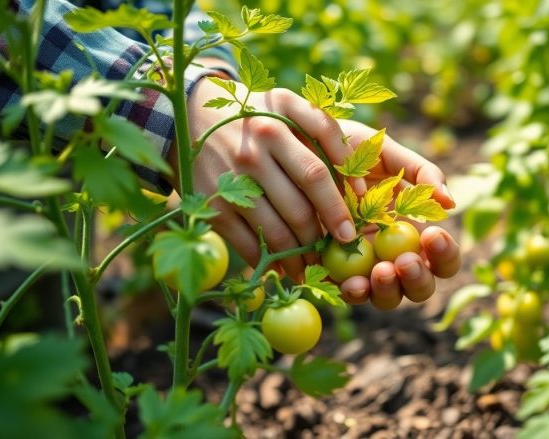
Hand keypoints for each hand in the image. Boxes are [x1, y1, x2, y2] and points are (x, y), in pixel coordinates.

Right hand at [177, 77, 357, 280]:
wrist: (191, 116)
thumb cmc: (257, 116)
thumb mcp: (289, 106)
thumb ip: (324, 134)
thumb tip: (358, 186)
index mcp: (278, 124)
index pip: (317, 173)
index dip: (339, 205)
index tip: (352, 227)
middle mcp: (253, 151)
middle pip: (299, 207)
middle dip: (324, 236)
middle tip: (339, 250)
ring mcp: (231, 180)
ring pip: (276, 231)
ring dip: (301, 255)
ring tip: (315, 265)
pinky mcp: (213, 204)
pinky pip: (248, 242)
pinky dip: (271, 261)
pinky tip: (286, 268)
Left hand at [334, 120, 460, 308]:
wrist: (305, 148)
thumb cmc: (354, 153)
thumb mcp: (388, 155)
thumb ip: (422, 173)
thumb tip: (449, 203)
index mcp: (416, 234)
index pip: (442, 257)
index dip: (444, 254)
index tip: (432, 235)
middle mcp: (395, 258)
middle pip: (419, 287)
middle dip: (417, 279)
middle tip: (405, 261)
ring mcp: (366, 270)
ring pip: (386, 297)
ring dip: (387, 290)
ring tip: (380, 271)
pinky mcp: (336, 274)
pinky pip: (348, 293)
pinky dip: (353, 292)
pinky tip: (351, 283)